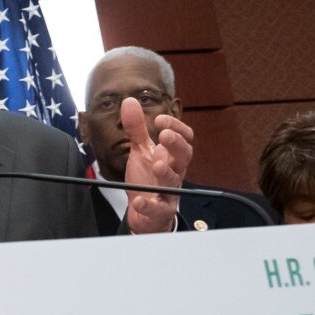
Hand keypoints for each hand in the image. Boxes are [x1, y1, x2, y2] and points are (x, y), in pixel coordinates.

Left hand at [121, 99, 194, 234]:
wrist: (144, 212)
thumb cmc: (147, 178)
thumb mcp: (141, 151)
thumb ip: (137, 128)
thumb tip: (130, 101)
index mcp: (172, 156)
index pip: (184, 138)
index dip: (176, 127)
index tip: (160, 120)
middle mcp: (174, 171)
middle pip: (184, 156)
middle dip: (176, 144)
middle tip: (164, 135)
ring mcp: (168, 191)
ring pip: (173, 181)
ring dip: (166, 171)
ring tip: (156, 164)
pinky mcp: (160, 210)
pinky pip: (158, 208)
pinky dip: (149, 205)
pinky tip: (139, 201)